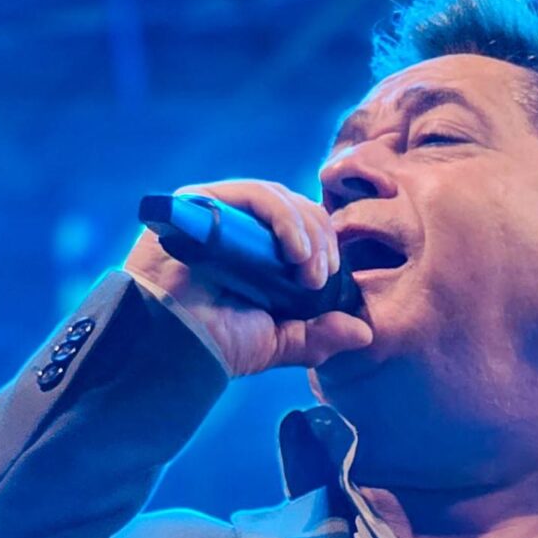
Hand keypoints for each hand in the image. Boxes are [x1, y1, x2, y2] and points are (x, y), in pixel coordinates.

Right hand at [124, 178, 373, 378]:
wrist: (172, 343)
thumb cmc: (215, 343)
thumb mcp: (278, 341)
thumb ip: (319, 335)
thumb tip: (365, 332)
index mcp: (259, 253)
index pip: (305, 230)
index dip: (325, 248)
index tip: (327, 281)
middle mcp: (241, 227)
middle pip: (298, 209)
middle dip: (321, 241)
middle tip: (319, 278)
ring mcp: (220, 210)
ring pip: (280, 198)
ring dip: (306, 231)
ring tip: (308, 269)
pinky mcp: (201, 201)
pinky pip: (254, 194)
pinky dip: (283, 217)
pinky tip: (293, 250)